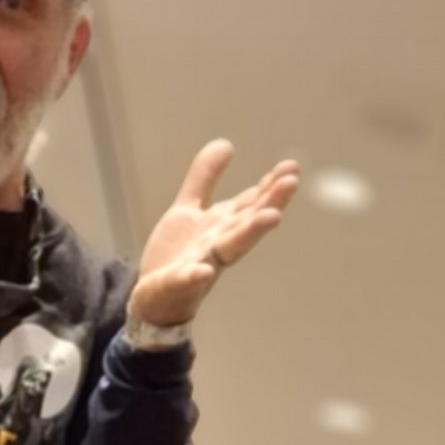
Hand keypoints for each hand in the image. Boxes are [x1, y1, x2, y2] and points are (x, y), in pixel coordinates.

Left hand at [126, 141, 301, 336]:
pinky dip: (196, 275)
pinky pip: (188, 279)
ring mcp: (201, 264)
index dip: (270, 186)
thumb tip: (226, 144)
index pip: (251, 203)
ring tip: (272, 218)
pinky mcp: (177, 283)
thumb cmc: (177, 256)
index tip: (291, 167)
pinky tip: (204, 270)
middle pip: (248, 221)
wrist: (152, 299)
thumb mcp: (188, 210)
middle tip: (291, 182)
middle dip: (270, 203)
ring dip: (250, 232)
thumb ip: (204, 179)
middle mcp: (219, 244)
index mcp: (222, 226)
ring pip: (230, 248)